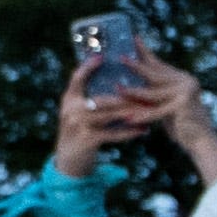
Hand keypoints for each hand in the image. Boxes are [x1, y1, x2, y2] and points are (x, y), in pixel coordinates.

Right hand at [56, 59, 188, 169]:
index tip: (102, 57)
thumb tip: (115, 82)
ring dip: (132, 112)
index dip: (88, 67)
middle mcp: (72, 110)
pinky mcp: (88, 140)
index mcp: (69, 99)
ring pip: (111, 115)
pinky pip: (114, 134)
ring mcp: (79, 125)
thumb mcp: (77, 112)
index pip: (77, 78)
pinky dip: (130, 132)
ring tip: (149, 108)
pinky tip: (144, 129)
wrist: (68, 160)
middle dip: (126, 96)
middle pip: (103, 99)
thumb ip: (89, 98)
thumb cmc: (78, 131)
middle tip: (145, 90)